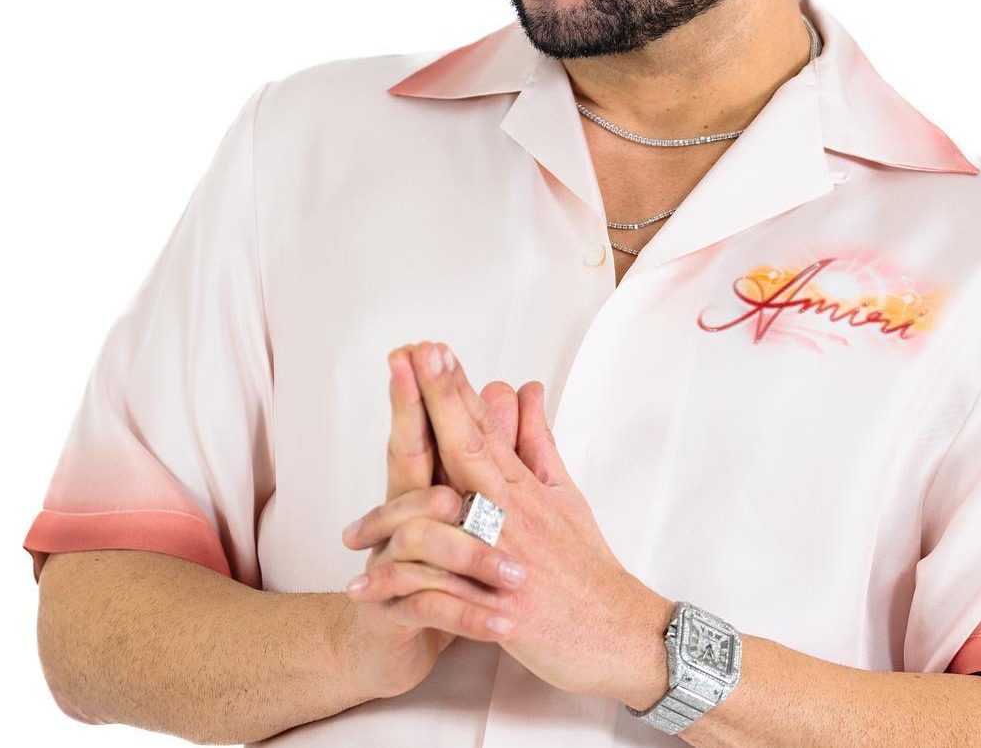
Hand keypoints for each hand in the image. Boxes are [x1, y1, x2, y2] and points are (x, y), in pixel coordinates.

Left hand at [344, 340, 670, 702]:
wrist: (617, 631)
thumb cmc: (586, 564)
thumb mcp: (566, 497)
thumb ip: (538, 445)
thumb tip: (527, 392)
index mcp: (524, 489)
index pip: (486, 429)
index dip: (458, 389)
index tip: (433, 350)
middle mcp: (513, 513)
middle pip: (470, 448)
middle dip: (441, 399)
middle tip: (417, 354)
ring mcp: (505, 556)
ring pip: (452, 508)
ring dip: (410, 478)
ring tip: (372, 473)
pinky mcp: (499, 606)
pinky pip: (442, 591)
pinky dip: (399, 583)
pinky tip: (363, 579)